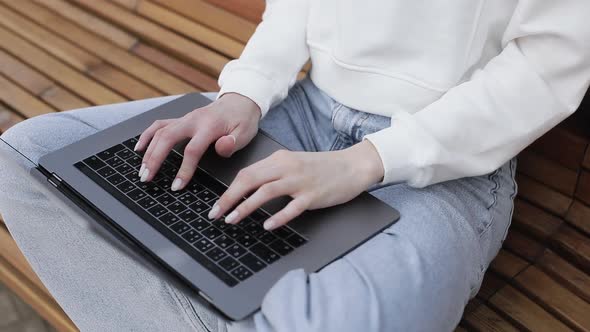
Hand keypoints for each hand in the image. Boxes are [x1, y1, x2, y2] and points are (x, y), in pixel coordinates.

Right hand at [135, 93, 260, 189]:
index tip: (177, 185)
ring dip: (148, 151)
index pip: (192, 150)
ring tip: (142, 170)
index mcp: (209, 126)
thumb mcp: (246, 133)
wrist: (239, 101)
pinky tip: (139, 148)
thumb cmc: (242, 120)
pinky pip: (159, 125)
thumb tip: (222, 147)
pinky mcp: (180, 119)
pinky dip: (147, 136)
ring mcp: (185, 118)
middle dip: (154, 159)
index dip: (184, 169)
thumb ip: (233, 142)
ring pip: (160, 132)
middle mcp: (193, 120)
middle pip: (167, 138)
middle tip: (146, 177)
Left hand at [209, 140, 384, 229]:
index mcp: (279, 159)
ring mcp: (300, 181)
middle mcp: (287, 167)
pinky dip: (277, 216)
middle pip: (250, 180)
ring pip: (266, 192)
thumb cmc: (322, 168)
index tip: (217, 205)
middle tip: (216, 214)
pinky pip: (292, 207)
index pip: (246, 173)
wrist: (352, 166)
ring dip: (246, 206)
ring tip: (233, 220)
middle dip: (229, 198)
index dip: (228, 190)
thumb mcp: (293, 164)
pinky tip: (267, 225)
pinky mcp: (313, 195)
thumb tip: (248, 190)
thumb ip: (272, 173)